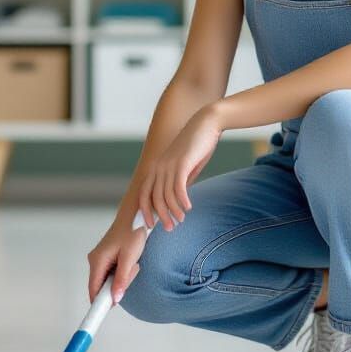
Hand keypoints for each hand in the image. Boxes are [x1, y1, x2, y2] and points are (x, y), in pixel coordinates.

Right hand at [86, 208, 148, 304]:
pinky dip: (125, 269)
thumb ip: (122, 279)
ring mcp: (102, 259)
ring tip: (133, 260)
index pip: (93, 290)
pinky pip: (115, 272)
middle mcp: (96, 260)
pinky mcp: (108, 257)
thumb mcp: (129, 257)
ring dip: (124, 275)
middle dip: (119, 284)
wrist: (136, 214)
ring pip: (111, 279)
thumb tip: (115, 299)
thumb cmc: (132, 232)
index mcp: (97, 261)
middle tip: (132, 269)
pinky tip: (131, 258)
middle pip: (104, 286)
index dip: (97, 305)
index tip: (99, 317)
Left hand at [137, 105, 222, 231]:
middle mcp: (158, 166)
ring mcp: (168, 165)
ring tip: (181, 220)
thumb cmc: (197, 145)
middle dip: (161, 216)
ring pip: (166, 196)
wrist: (206, 123)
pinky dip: (182, 201)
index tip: (151, 225)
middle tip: (170, 228)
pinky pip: (178, 188)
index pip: (144, 194)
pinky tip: (188, 207)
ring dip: (173, 211)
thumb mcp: (184, 166)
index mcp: (156, 167)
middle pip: (153, 198)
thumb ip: (178, 180)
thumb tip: (176, 200)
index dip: (145, 211)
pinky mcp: (181, 163)